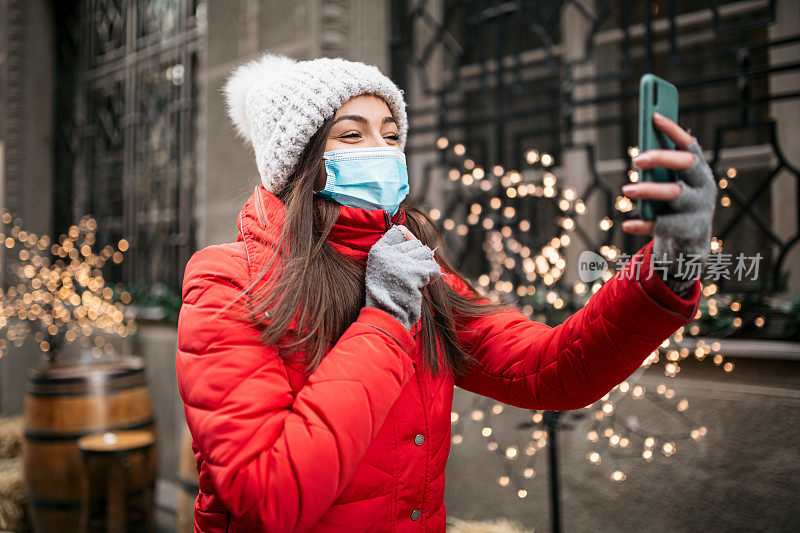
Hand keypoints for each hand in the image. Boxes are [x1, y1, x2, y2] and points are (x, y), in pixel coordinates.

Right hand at [365, 225, 441, 329]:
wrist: (387, 316)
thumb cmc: (388, 294)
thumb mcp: (382, 268)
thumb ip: (393, 251)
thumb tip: (407, 230)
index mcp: (377, 251)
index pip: (397, 231)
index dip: (407, 241)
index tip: (406, 258)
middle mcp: (388, 253)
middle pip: (416, 243)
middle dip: (419, 258)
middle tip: (413, 274)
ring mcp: (401, 262)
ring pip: (425, 253)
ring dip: (426, 267)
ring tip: (418, 279)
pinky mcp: (414, 272)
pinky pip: (433, 267)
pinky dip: (433, 276)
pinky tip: (425, 284)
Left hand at [620, 112, 716, 293]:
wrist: (690, 243)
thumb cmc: (674, 205)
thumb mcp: (670, 184)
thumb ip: (660, 166)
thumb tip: (642, 139)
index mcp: (698, 170)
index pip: (689, 145)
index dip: (673, 130)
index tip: (654, 116)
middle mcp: (703, 186)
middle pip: (684, 165)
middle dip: (661, 158)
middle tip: (636, 159)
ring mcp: (698, 209)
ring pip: (674, 194)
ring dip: (648, 190)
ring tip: (627, 190)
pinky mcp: (688, 230)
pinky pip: (663, 225)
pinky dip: (643, 224)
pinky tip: (627, 224)